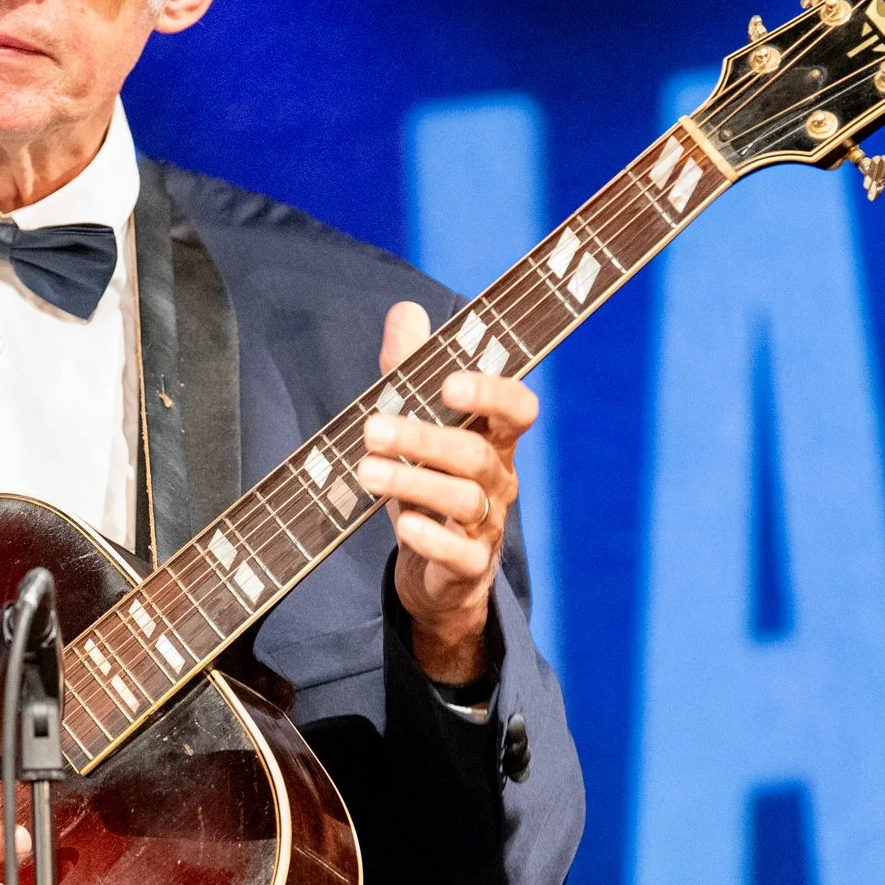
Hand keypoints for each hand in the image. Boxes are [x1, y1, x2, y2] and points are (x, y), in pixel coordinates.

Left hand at [359, 301, 539, 683]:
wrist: (437, 575)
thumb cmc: (429, 484)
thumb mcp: (418, 426)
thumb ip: (411, 370)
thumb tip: (406, 309)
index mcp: (492, 439)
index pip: (517, 409)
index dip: (491, 394)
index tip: (448, 385)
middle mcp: (497, 479)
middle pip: (474, 454)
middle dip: (423, 438)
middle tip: (371, 429)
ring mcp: (487, 525)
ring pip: (464, 500)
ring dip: (414, 483)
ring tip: (367, 471)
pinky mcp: (470, 566)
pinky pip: (461, 554)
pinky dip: (434, 539)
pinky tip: (405, 526)